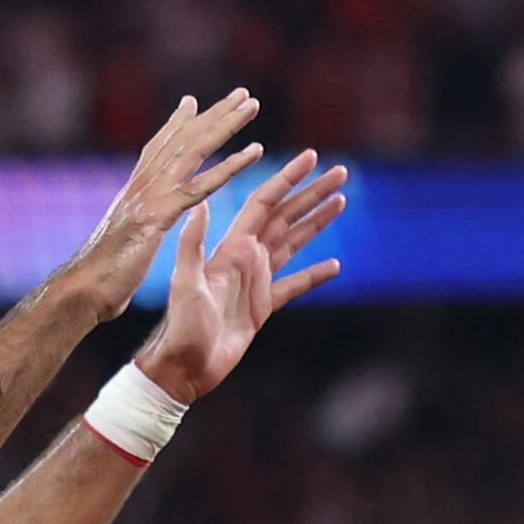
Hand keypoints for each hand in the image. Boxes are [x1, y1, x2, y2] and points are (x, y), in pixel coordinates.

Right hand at [53, 91, 266, 318]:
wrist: (81, 290)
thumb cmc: (96, 279)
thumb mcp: (118, 245)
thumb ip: (129, 230)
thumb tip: (128, 234)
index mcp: (132, 191)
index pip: (157, 147)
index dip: (176, 124)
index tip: (192, 103)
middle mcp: (142, 185)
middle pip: (182, 139)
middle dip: (212, 114)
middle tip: (241, 94)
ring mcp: (151, 197)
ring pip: (195, 150)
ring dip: (226, 125)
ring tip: (252, 105)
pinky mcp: (160, 215)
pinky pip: (202, 186)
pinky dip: (229, 166)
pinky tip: (253, 152)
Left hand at [132, 150, 346, 401]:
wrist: (184, 366)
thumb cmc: (181, 326)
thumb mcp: (185, 282)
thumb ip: (194, 243)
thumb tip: (200, 202)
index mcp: (233, 247)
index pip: (265, 203)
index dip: (288, 179)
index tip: (311, 156)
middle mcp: (246, 258)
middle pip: (286, 216)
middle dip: (312, 193)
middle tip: (341, 172)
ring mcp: (256, 282)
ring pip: (294, 243)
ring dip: (317, 222)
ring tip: (341, 201)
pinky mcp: (262, 307)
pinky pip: (294, 286)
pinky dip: (314, 275)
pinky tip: (335, 266)